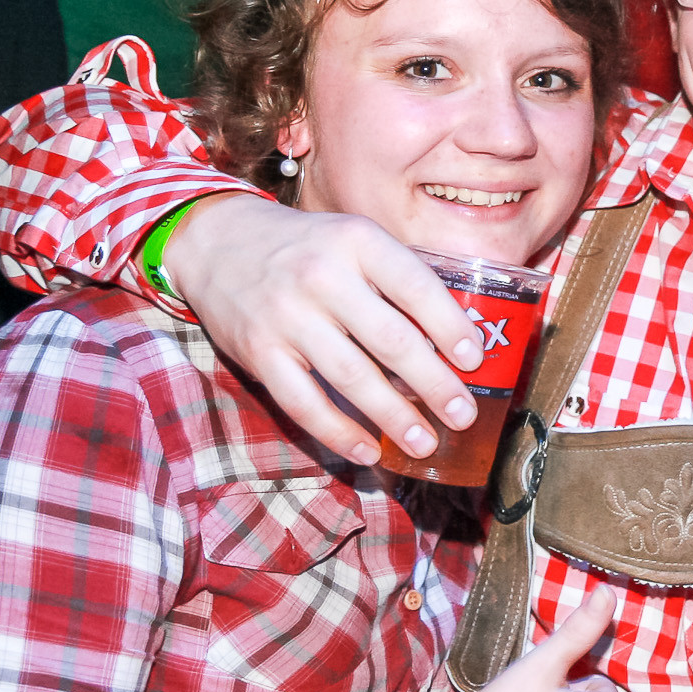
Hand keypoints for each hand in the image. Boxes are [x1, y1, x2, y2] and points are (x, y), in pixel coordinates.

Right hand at [162, 194, 484, 464]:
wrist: (218, 241)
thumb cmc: (307, 248)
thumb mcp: (354, 240)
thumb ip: (396, 278)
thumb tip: (455, 338)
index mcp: (358, 242)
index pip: (416, 286)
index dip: (450, 326)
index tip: (474, 360)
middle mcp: (322, 276)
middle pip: (390, 339)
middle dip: (434, 384)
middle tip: (463, 414)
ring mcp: (287, 316)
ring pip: (351, 376)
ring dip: (394, 417)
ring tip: (426, 442)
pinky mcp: (258, 352)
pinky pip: (304, 403)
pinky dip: (339, 432)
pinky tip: (370, 451)